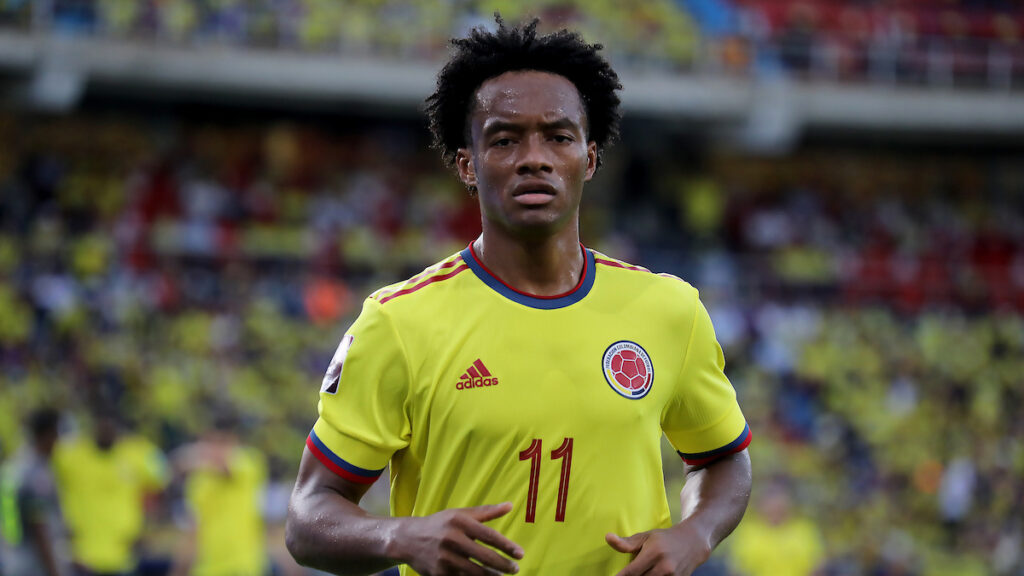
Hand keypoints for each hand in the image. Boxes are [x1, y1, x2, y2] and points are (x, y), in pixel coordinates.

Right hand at [392, 502, 523, 574]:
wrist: (408, 539)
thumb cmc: (439, 524)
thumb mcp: (460, 514)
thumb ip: (486, 512)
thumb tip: (510, 506)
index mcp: (459, 522)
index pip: (489, 536)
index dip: (507, 546)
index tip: (520, 554)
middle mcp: (452, 539)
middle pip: (484, 557)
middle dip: (503, 566)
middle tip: (515, 569)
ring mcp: (444, 558)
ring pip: (475, 573)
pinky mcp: (439, 574)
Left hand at [606, 522, 711, 575]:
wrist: (693, 542)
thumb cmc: (665, 539)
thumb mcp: (646, 536)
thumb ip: (627, 542)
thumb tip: (607, 538)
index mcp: (654, 553)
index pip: (632, 572)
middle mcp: (664, 567)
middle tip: (627, 575)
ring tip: (641, 573)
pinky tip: (649, 575)